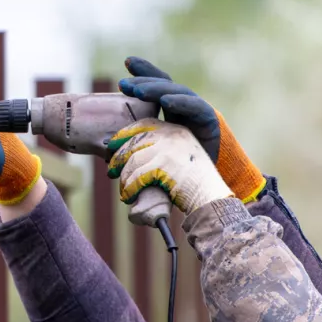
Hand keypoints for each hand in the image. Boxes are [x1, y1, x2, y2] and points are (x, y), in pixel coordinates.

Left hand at [107, 118, 232, 214]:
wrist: (210, 198)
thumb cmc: (193, 184)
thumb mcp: (180, 158)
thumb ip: (160, 150)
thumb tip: (128, 153)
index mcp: (177, 129)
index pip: (145, 124)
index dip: (125, 133)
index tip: (112, 145)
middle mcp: (173, 134)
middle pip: (135, 140)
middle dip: (119, 156)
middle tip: (111, 171)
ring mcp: (168, 148)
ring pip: (133, 159)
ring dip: (124, 176)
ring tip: (123, 189)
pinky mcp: (164, 165)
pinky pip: (137, 175)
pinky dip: (129, 187)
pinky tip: (129, 195)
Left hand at [118, 56, 265, 202]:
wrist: (205, 186)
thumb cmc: (175, 174)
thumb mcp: (150, 155)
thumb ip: (135, 145)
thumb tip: (106, 147)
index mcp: (170, 111)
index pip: (156, 86)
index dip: (144, 72)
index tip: (127, 62)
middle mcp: (184, 108)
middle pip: (164, 86)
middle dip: (144, 81)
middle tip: (123, 84)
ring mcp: (197, 112)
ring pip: (177, 93)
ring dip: (157, 90)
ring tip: (138, 91)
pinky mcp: (210, 121)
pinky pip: (195, 107)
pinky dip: (181, 102)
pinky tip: (166, 100)